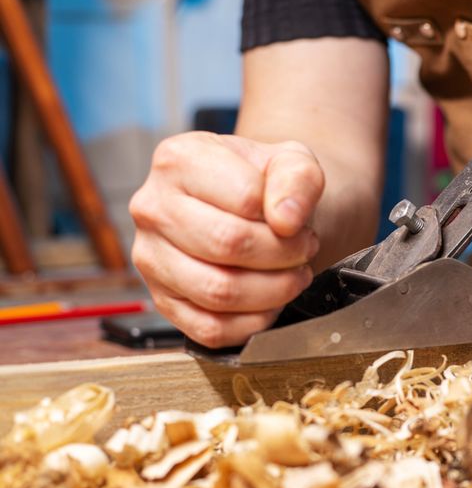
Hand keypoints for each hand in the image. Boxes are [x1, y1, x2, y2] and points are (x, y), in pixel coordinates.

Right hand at [129, 132, 323, 347]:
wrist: (256, 210)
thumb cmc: (268, 184)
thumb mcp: (293, 161)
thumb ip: (297, 178)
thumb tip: (286, 221)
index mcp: (178, 159)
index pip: (243, 199)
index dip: (286, 220)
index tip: (301, 225)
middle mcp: (152, 207)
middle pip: (227, 244)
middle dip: (282, 255)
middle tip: (304, 252)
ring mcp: (150, 258)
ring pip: (218, 290)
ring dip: (273, 291)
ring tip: (293, 275)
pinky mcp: (162, 301)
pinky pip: (209, 328)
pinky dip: (252, 323)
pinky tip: (270, 302)